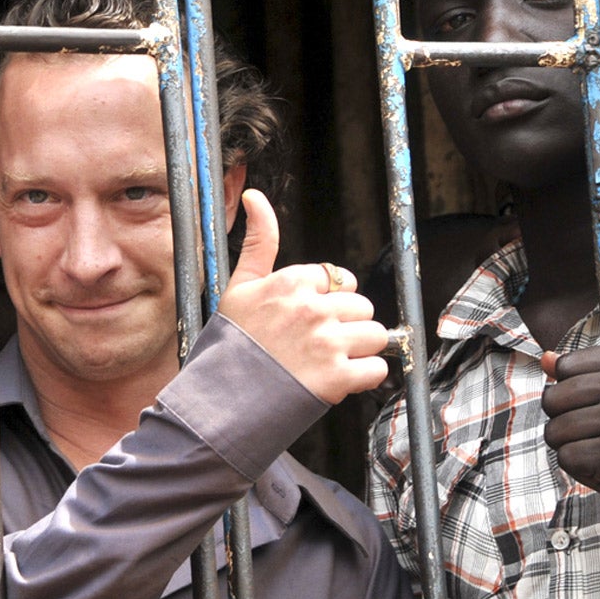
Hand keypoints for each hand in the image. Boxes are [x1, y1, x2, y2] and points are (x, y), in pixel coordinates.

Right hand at [218, 189, 387, 403]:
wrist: (222, 403)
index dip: (326, 303)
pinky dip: (363, 379)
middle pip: (361, 307)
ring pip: (375, 335)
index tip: (303, 323)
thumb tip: (255, 195)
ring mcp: (327, 344)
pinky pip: (377, 368)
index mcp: (291, 284)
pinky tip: (336, 382)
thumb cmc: (231, 346)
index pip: (338, 281)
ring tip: (327, 364)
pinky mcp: (338, 378)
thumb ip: (258, 242)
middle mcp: (312, 309)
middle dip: (345, 327)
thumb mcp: (238, 287)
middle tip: (315, 347)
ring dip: (358, 352)